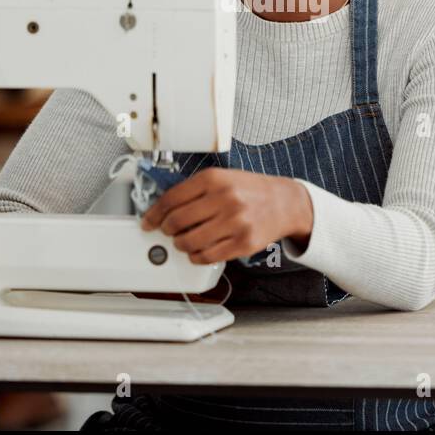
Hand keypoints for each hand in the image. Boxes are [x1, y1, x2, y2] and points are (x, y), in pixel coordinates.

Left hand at [140, 168, 312, 264]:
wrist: (286, 203)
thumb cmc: (251, 191)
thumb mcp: (223, 178)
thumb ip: (195, 190)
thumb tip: (164, 209)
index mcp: (214, 179)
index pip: (171, 198)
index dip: (154, 213)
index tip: (148, 221)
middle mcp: (224, 199)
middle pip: (177, 222)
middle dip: (167, 230)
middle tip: (169, 231)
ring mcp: (234, 222)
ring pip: (189, 242)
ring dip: (181, 245)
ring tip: (185, 241)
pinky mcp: (242, 243)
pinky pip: (207, 256)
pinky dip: (197, 257)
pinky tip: (199, 251)